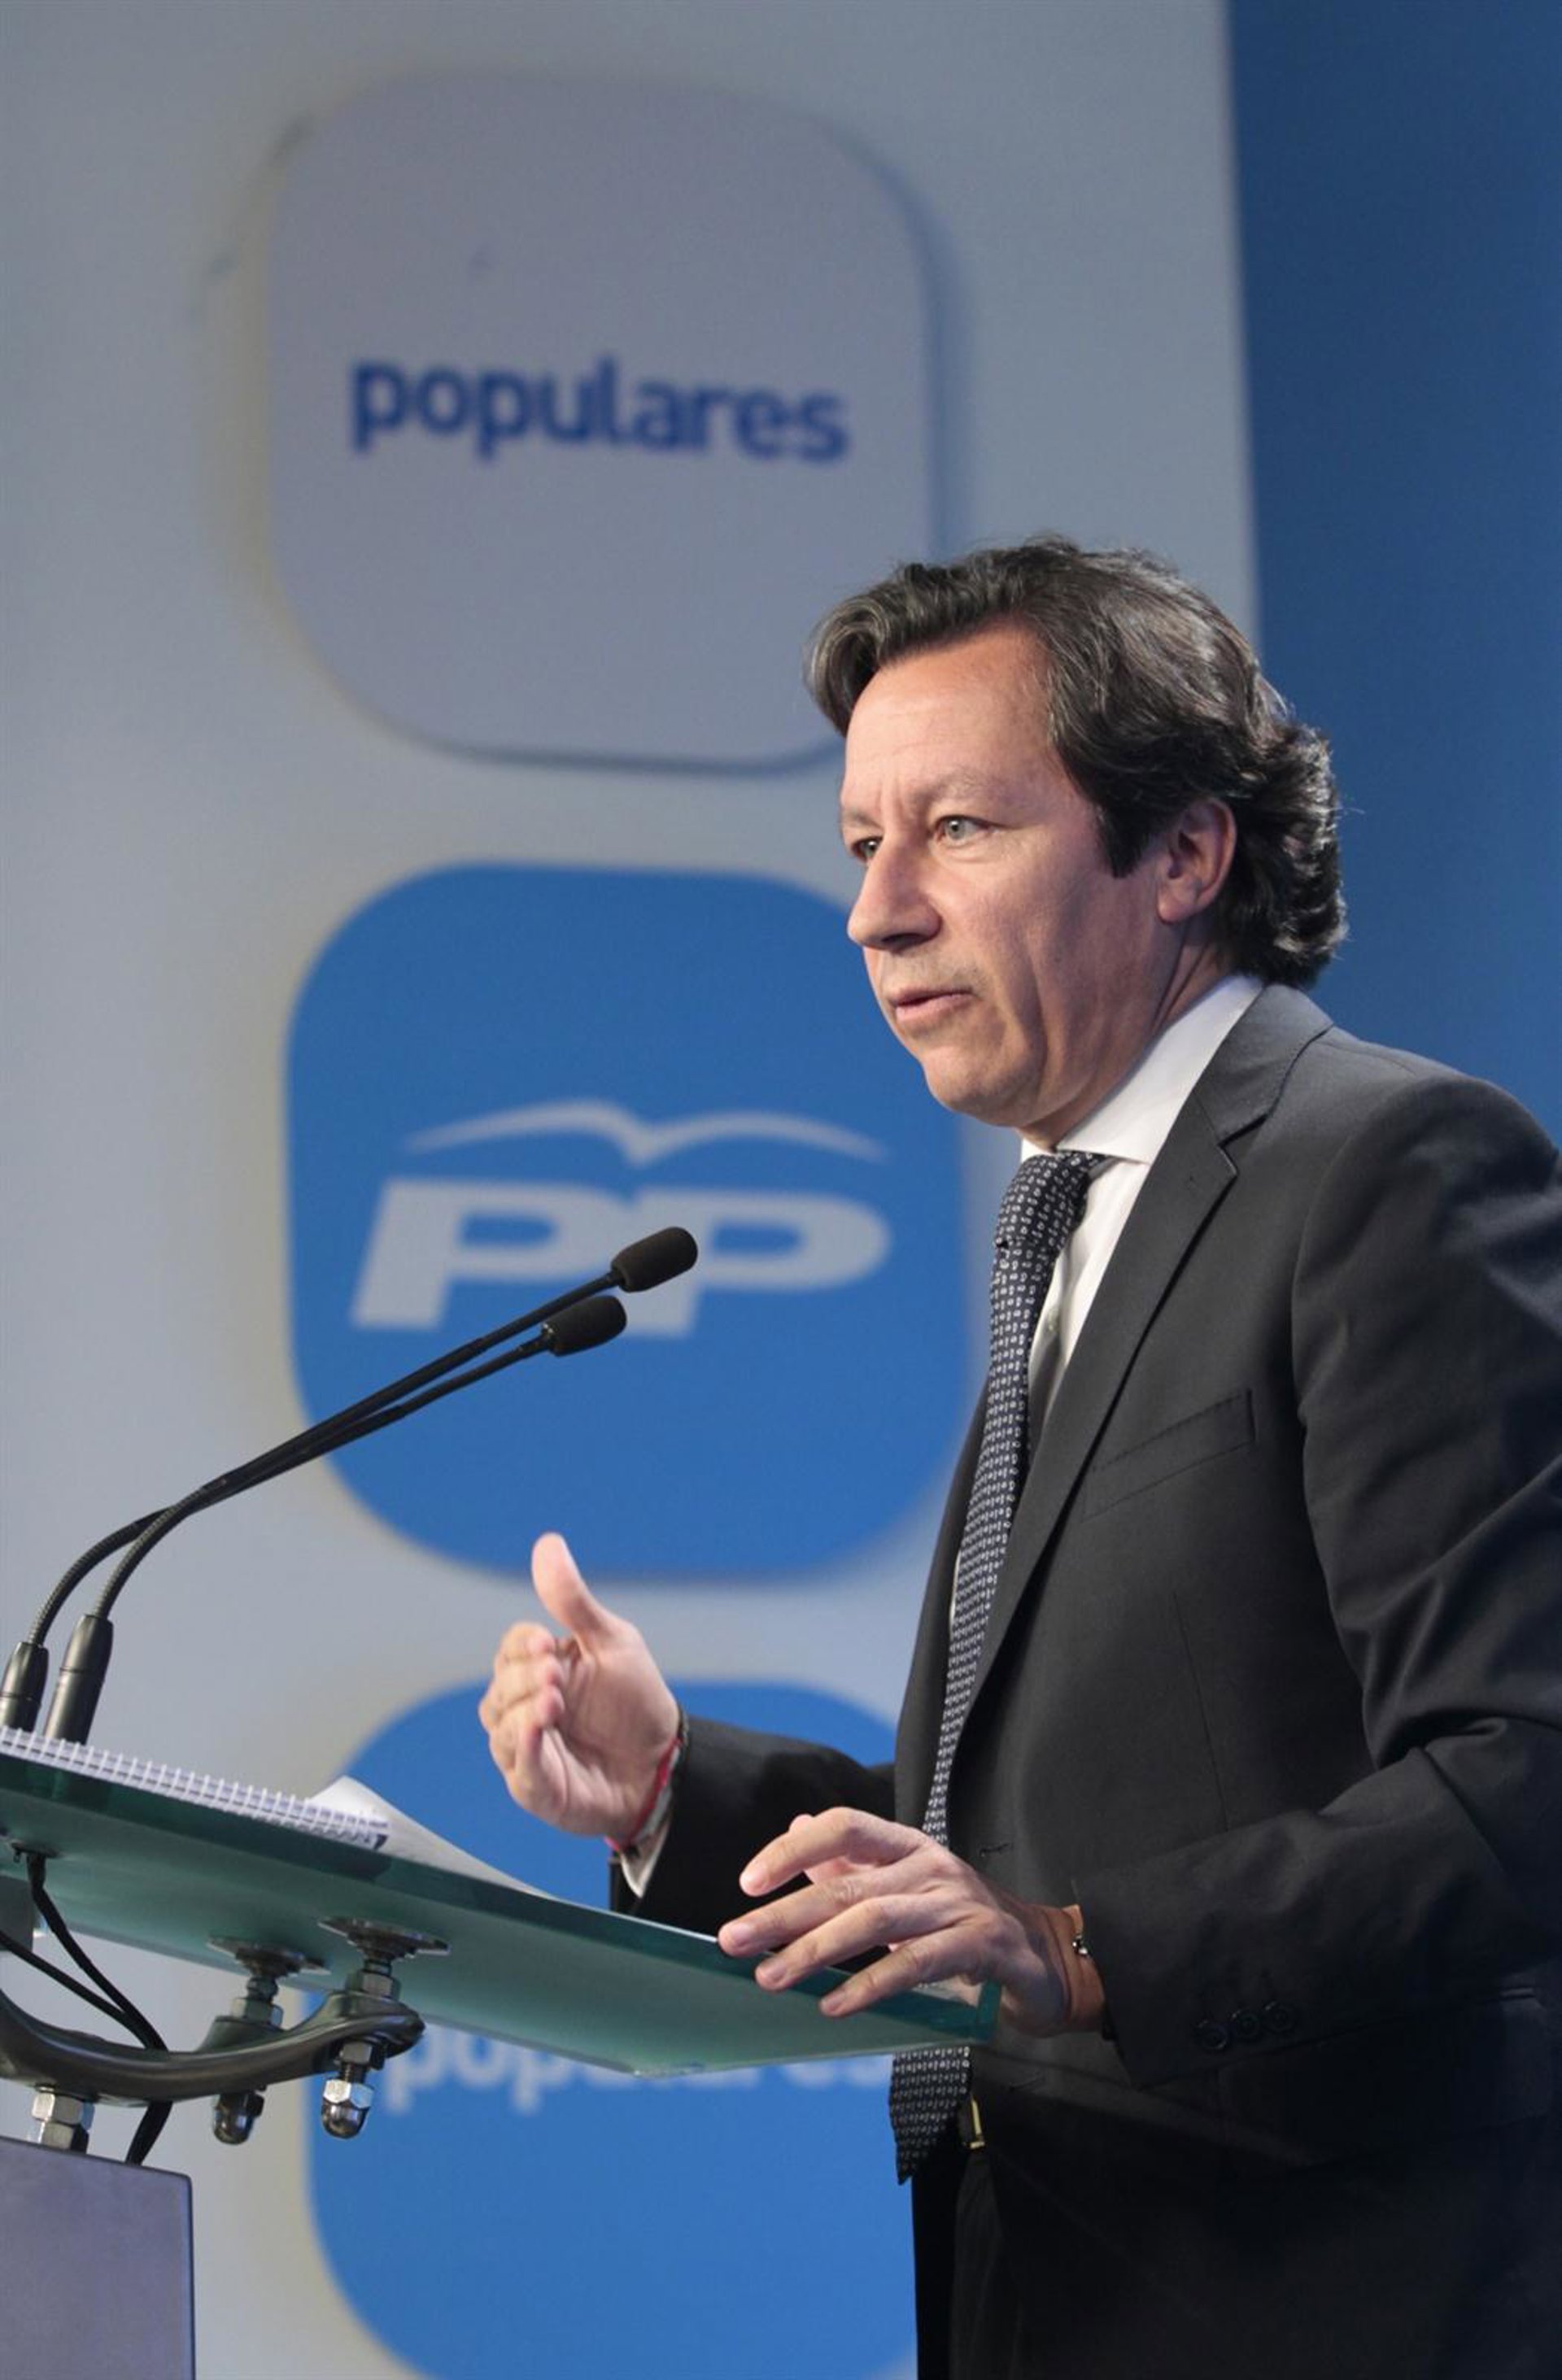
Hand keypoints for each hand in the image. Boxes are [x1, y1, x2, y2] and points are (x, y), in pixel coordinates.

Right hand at [479, 1532, 680, 1839]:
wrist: (666, 1762)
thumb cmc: (636, 1702)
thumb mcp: (612, 1642)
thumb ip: (574, 1602)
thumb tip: (548, 1543)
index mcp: (541, 1671)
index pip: (509, 1650)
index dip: (521, 1645)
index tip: (545, 1640)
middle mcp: (526, 1710)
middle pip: (499, 1689)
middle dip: (523, 1678)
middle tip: (555, 1673)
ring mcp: (530, 1751)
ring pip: (501, 1730)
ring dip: (523, 1712)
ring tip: (554, 1701)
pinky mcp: (539, 1788)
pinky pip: (519, 1770)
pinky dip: (526, 1748)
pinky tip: (542, 1728)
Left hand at [715, 1807, 1103, 2034]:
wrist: (1049, 1957)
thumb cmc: (964, 1922)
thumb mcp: (906, 1889)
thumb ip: (851, 1865)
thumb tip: (793, 1830)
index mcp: (909, 1847)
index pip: (844, 1827)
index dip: (794, 1850)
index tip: (748, 1883)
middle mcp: (932, 1867)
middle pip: (848, 1885)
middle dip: (784, 1914)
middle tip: (734, 1941)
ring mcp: (959, 1905)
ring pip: (876, 1921)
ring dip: (816, 1950)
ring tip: (771, 1977)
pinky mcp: (982, 1948)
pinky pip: (918, 1964)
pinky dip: (872, 1985)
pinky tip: (835, 2005)